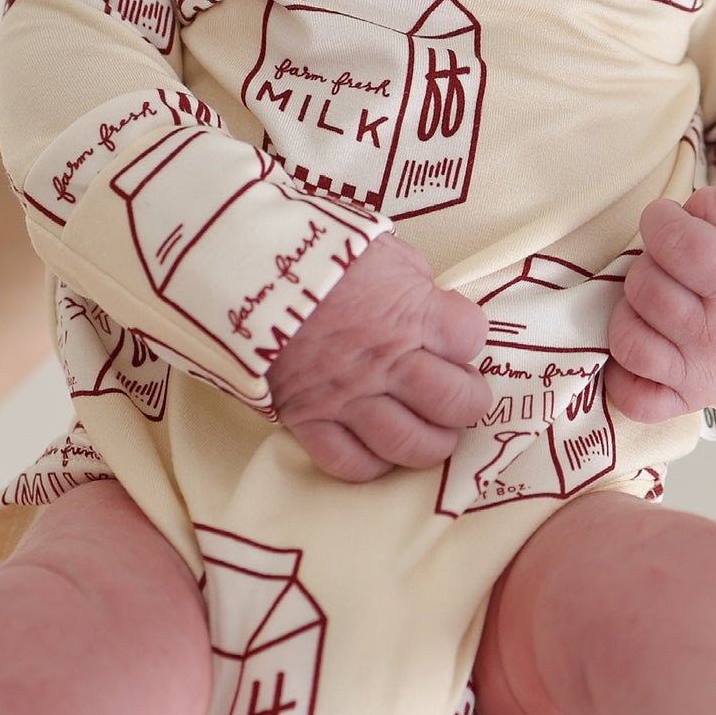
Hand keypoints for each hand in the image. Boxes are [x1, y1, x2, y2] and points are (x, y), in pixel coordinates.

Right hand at [266, 232, 487, 480]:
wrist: (243, 265)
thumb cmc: (315, 250)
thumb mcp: (381, 250)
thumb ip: (413, 284)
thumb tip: (430, 307)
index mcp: (413, 312)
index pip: (472, 338)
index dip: (467, 338)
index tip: (454, 337)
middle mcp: (388, 362)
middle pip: (457, 403)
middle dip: (468, 402)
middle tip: (458, 395)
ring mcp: (349, 397)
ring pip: (412, 445)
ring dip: (431, 443)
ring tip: (429, 430)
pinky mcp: (308, 418)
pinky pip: (349, 463)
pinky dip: (371, 464)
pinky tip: (377, 447)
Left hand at [604, 187, 715, 422]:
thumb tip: (679, 214)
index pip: (679, 245)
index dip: (660, 220)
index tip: (665, 218)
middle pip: (645, 287)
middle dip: (649, 262)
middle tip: (672, 264)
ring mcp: (698, 375)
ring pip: (627, 338)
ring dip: (632, 311)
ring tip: (659, 300)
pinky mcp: (683, 401)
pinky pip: (632, 398)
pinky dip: (625, 374)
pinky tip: (646, 342)